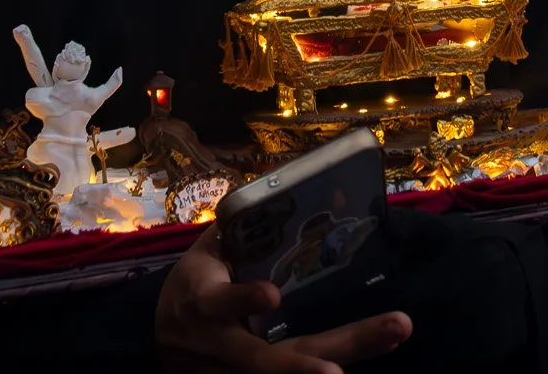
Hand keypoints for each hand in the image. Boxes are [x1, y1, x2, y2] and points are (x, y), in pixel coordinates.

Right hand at [156, 228, 409, 373]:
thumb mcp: (207, 253)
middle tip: (367, 343)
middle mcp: (218, 345)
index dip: (242, 301)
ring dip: (326, 361)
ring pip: (277, 373)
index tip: (272, 295)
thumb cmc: (194, 282)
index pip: (216, 303)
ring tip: (388, 339)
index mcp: (202, 303)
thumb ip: (242, 229)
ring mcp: (229, 372)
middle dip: (305, 360)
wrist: (158, 335)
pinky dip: (319, 367)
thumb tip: (298, 192)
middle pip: (261, 357)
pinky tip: (381, 346)